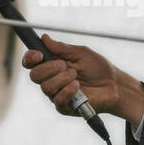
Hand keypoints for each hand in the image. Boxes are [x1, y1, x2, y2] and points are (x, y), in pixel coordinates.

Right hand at [22, 36, 143, 123]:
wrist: (113, 85)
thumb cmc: (98, 68)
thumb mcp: (80, 53)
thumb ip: (61, 48)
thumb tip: (44, 38)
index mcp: (52, 65)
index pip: (31, 63)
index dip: (30, 58)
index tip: (39, 55)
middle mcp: (51, 79)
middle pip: (34, 76)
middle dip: (49, 68)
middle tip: (65, 65)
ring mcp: (56, 94)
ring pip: (45, 87)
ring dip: (62, 79)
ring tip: (76, 76)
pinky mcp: (64, 107)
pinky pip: (57, 100)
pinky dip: (67, 91)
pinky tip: (78, 87)